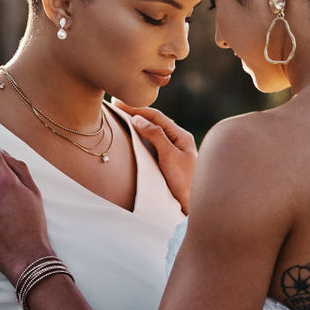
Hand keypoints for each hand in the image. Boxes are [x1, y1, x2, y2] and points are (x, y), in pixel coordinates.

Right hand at [112, 100, 196, 214]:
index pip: (156, 116)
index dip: (137, 108)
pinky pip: (151, 146)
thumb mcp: (170, 157)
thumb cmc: (185, 183)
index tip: (119, 103)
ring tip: (120, 118)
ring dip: (137, 125)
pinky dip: (140, 139)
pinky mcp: (167, 163)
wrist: (193, 207)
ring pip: (152, 134)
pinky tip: (131, 139)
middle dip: (136, 113)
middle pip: (154, 122)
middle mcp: (177, 141)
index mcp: (181, 136)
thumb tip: (138, 118)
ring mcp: (173, 152)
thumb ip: (155, 136)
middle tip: (116, 106)